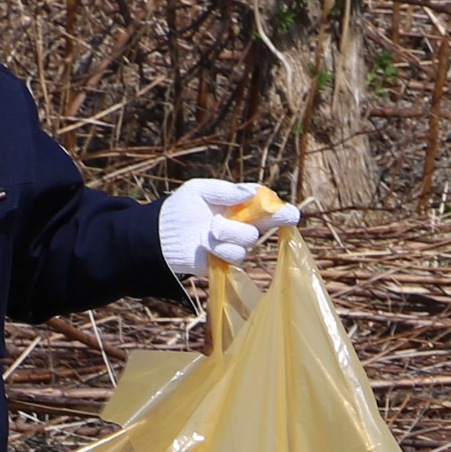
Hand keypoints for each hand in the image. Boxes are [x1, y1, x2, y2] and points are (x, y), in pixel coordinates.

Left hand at [159, 177, 301, 278]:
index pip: (264, 204)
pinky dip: (221, 249)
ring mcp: (236, 244)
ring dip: (229, 232)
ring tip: (210, 230)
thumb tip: (252, 192)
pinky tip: (209, 246)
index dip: (278, 206)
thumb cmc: (180, 208)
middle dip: (278, 217)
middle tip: (289, 216)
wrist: (161, 236)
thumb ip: (225, 190)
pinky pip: (236, 255)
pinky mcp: (227, 261)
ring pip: (249, 237)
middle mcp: (242, 224)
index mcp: (238, 205)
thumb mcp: (200, 190)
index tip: (288, 209)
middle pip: (270, 222)